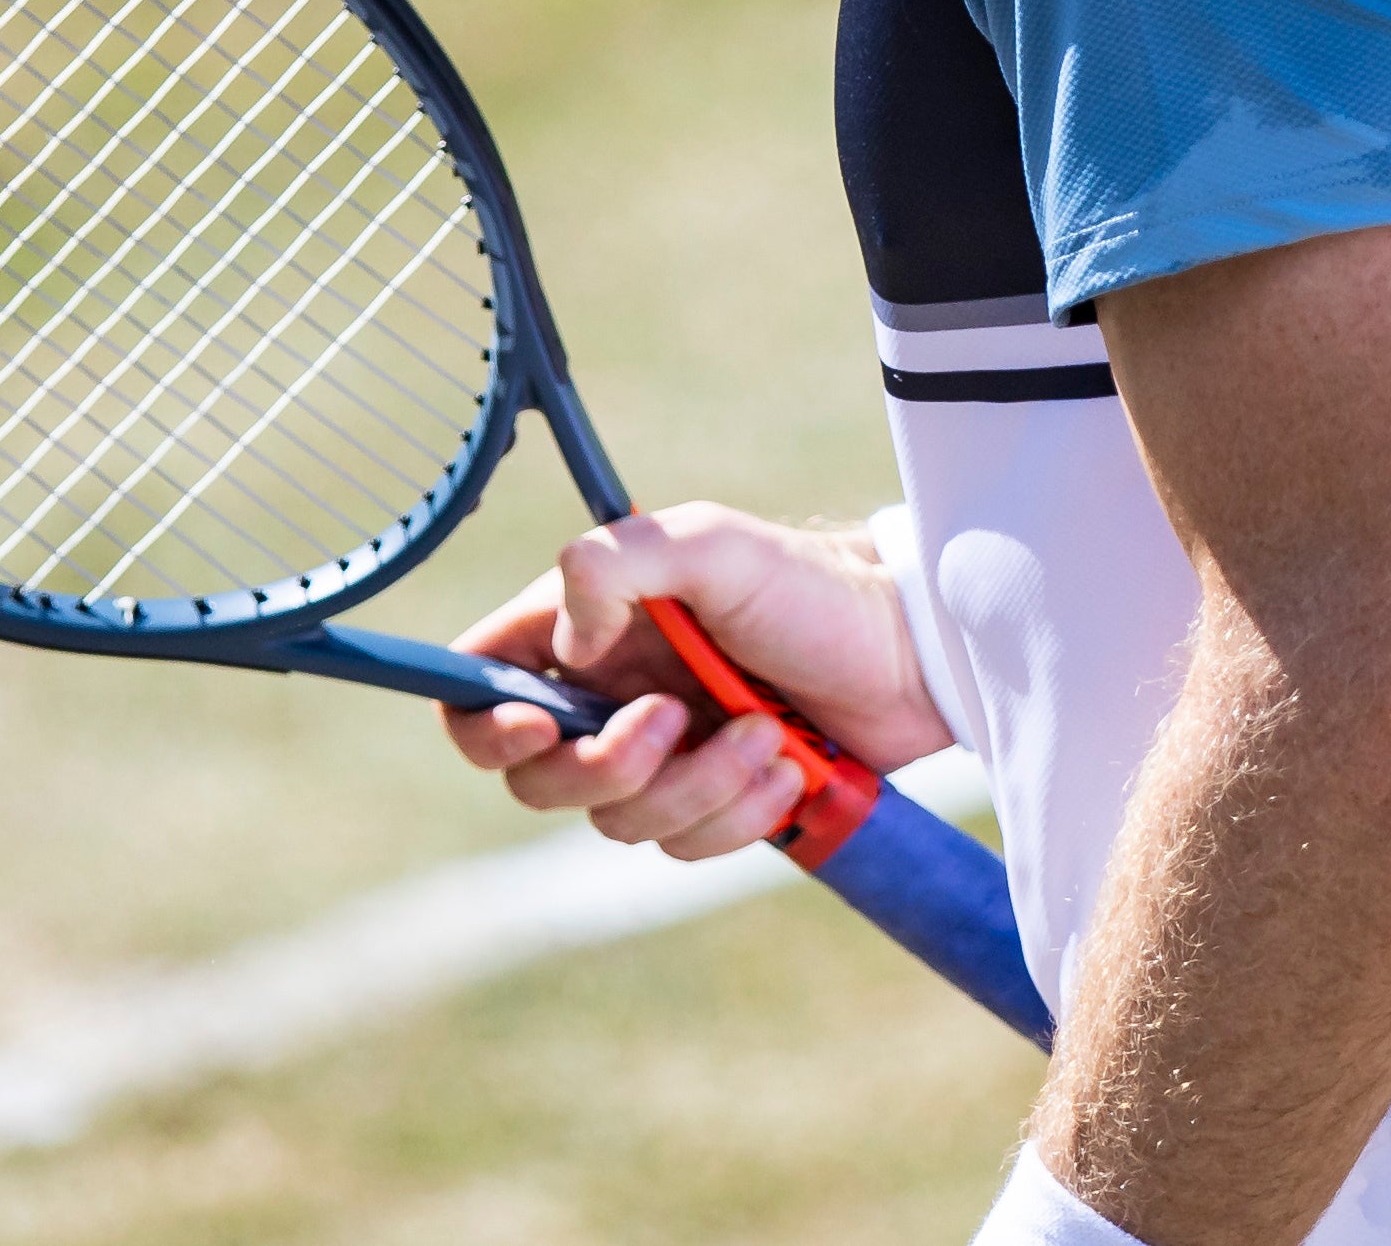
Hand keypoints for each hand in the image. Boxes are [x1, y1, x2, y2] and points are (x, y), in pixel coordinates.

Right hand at [446, 504, 954, 859]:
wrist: (910, 655)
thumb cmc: (812, 586)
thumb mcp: (712, 545)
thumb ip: (615, 564)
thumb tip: (565, 647)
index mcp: (587, 622)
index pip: (480, 680)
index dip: (483, 721)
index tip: (535, 724)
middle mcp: (610, 691)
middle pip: (538, 776)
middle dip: (605, 767)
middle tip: (673, 722)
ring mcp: (661, 751)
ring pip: (618, 820)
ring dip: (693, 788)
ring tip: (763, 735)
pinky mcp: (712, 798)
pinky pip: (683, 845)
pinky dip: (734, 817)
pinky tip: (785, 771)